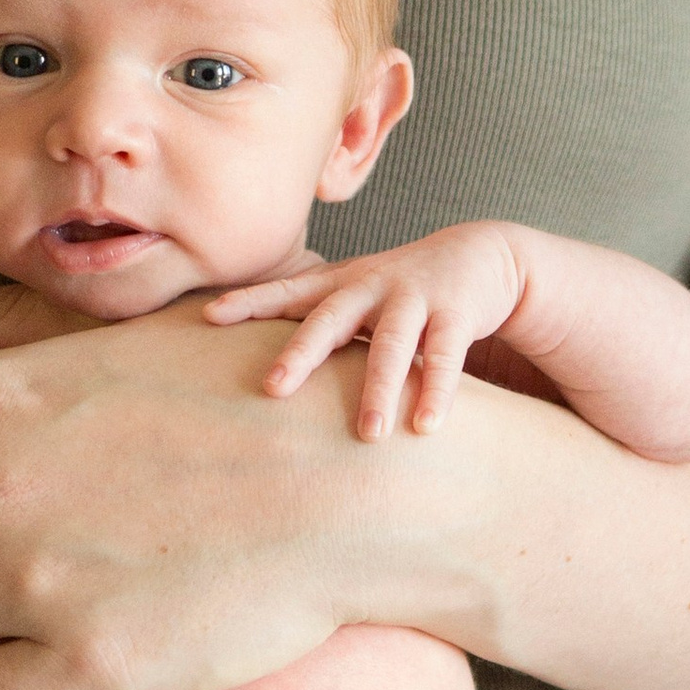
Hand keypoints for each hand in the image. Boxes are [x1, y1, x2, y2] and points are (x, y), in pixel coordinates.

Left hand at [208, 225, 529, 440]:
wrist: (480, 253)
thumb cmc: (400, 289)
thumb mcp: (355, 294)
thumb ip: (315, 321)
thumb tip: (259, 370)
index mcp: (341, 284)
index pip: (288, 291)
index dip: (249, 301)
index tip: (209, 316)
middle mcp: (371, 286)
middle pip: (330, 318)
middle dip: (301, 352)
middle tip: (273, 389)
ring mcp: (415, 297)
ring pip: (392, 343)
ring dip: (379, 389)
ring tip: (369, 435)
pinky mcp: (457, 312)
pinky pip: (447, 354)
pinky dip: (437, 390)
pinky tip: (425, 427)